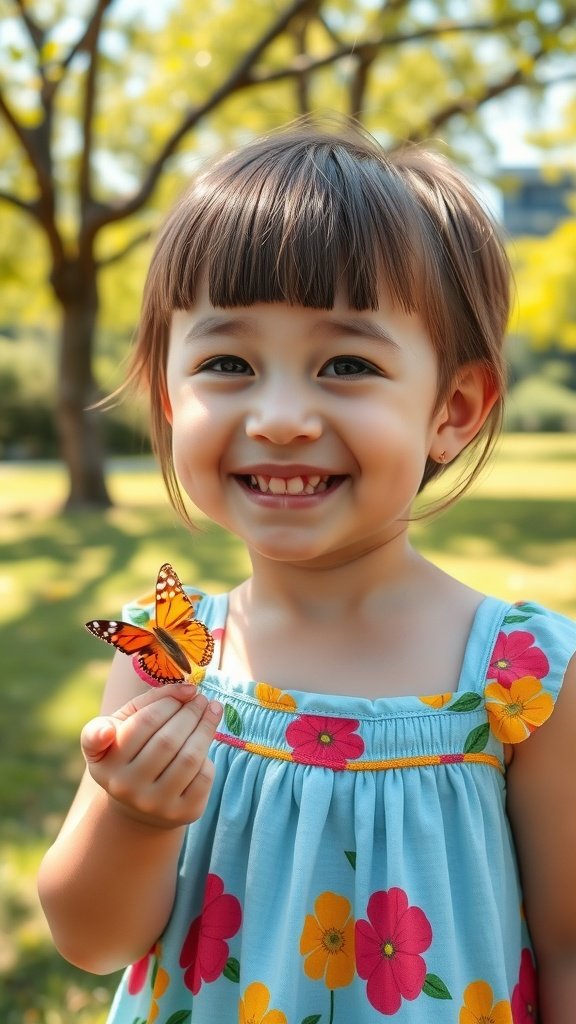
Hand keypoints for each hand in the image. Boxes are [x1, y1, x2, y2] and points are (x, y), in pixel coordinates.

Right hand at [81, 685, 222, 828]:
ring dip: (206, 728)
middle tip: (202, 699)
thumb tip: (188, 689)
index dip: (168, 703)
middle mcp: (125, 787)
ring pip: (189, 759)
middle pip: (168, 741)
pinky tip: (206, 745)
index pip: (143, 723)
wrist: (139, 804)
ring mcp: (154, 804)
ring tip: (213, 710)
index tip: (185, 691)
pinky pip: (204, 777)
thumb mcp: (124, 724)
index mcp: (106, 761)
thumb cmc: (132, 751)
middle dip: (191, 713)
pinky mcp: (182, 814)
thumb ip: (148, 700)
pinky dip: (208, 757)